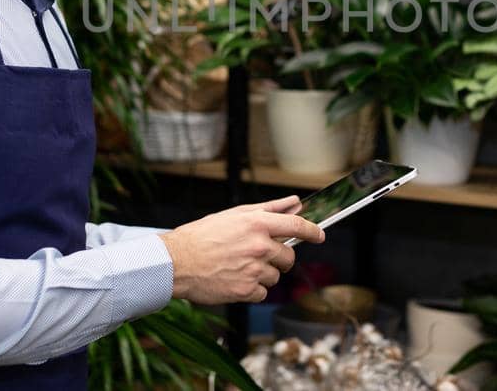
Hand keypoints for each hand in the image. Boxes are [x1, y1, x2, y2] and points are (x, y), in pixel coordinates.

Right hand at [158, 195, 324, 304]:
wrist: (177, 262)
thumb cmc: (203, 236)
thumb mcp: (235, 215)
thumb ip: (269, 209)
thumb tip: (295, 203)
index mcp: (257, 224)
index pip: (297, 227)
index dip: (313, 231)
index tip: (320, 235)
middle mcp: (259, 246)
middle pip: (288, 257)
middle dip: (279, 258)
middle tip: (258, 256)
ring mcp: (253, 270)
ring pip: (276, 276)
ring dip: (263, 274)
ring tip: (240, 267)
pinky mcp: (246, 291)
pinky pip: (262, 293)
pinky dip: (252, 289)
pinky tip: (235, 280)